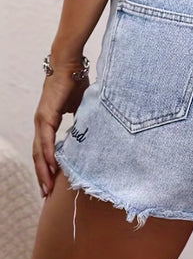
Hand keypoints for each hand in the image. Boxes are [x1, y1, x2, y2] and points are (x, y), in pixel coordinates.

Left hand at [32, 60, 88, 198]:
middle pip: (38, 155)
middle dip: (42, 176)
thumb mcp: (80, 106)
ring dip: (43, 171)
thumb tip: (88, 133)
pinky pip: (45, 140)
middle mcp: (41, 123)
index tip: (53, 182)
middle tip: (46, 194)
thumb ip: (81, 120)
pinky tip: (51, 167)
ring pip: (39, 151)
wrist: (70, 63)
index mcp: (48, 121)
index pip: (44, 149)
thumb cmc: (75, 80)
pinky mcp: (46, 115)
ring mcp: (41, 119)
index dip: (47, 167)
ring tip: (47, 187)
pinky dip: (47, 154)